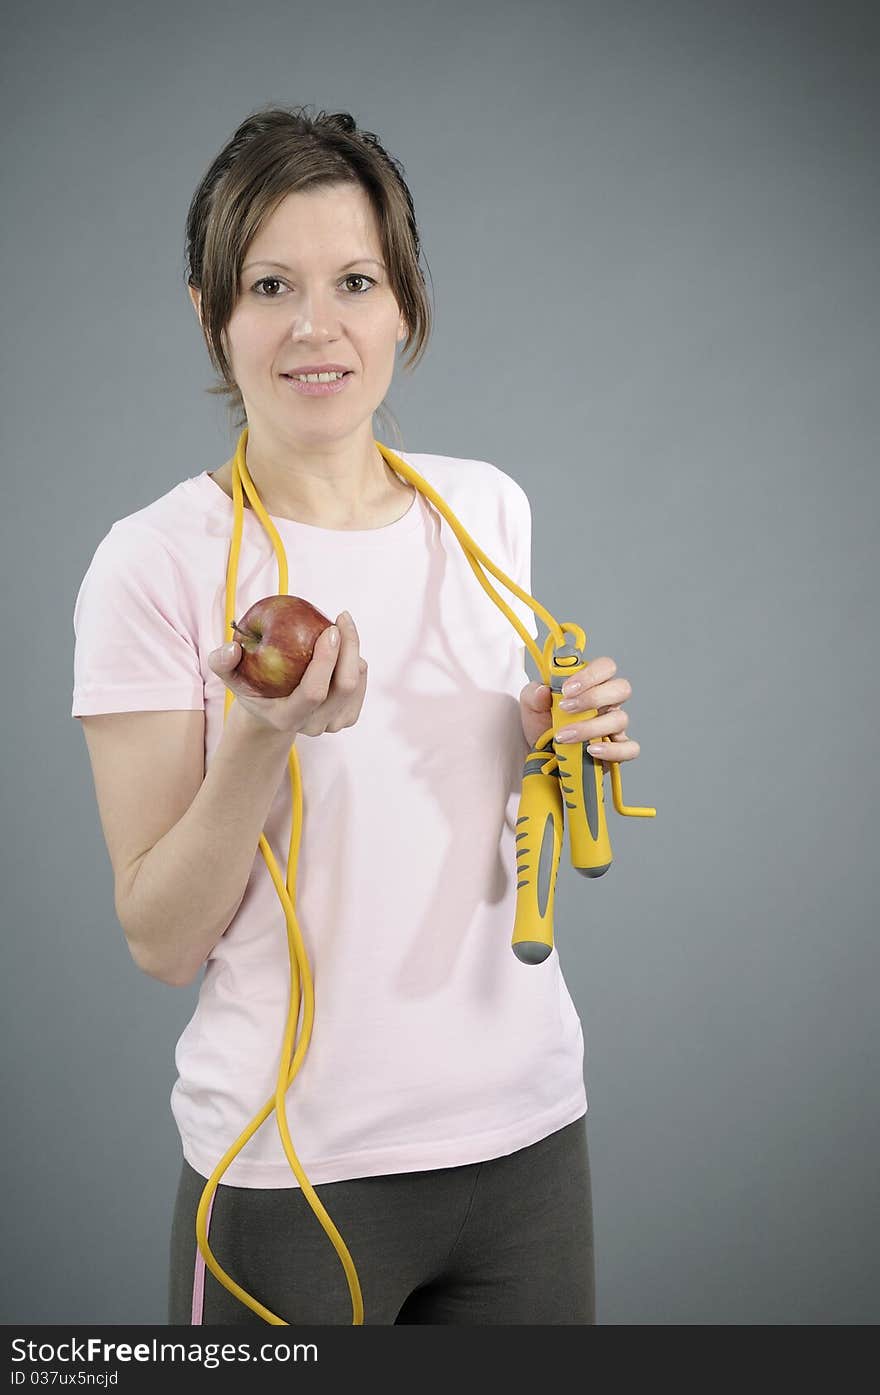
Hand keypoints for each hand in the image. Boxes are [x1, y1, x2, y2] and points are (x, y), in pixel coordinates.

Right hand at [208, 611, 367, 738]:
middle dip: (349, 647)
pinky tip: (344, 647)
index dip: (327, 659)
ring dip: (353, 651)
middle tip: (342, 618)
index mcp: (287, 718)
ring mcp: (333, 724)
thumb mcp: (229, 675)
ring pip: (357, 682)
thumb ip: (221, 662)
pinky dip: (356, 660)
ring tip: (338, 629)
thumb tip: (232, 649)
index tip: (330, 628)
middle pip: (345, 686)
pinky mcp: (347, 717)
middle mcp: (314, 725)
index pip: (315, 692)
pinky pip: (362, 684)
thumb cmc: (251, 686)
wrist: (271, 712)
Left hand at [519, 656, 639, 761]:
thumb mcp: (531, 706)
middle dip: (593, 698)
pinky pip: (630, 748)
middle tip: (566, 709)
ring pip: (620, 719)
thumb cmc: (542, 725)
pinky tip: (592, 750)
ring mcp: (614, 726)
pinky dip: (613, 750)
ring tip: (565, 736)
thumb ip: (533, 694)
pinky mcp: (617, 749)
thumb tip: (543, 690)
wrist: (541, 755)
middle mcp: (608, 702)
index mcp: (592, 685)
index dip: (590, 675)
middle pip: (622, 688)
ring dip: (590, 727)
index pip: (605, 667)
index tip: (566, 689)